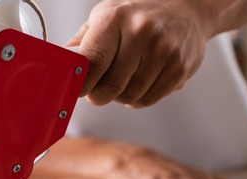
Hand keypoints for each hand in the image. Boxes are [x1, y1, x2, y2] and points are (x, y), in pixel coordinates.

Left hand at [68, 0, 213, 107]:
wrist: (186, 11)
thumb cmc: (137, 16)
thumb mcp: (105, 16)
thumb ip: (82, 41)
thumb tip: (59, 62)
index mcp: (115, 18)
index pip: (92, 62)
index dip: (81, 83)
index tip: (77, 89)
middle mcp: (141, 32)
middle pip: (110, 85)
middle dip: (98, 95)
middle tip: (97, 91)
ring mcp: (163, 50)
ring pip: (129, 96)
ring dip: (119, 97)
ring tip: (122, 81)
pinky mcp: (179, 68)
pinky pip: (148, 99)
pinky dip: (138, 98)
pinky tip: (139, 83)